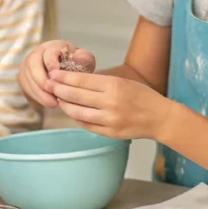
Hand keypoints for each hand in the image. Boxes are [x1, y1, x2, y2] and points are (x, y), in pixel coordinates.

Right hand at [17, 40, 96, 108]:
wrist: (69, 74)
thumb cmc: (77, 66)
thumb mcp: (85, 61)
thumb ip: (84, 58)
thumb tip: (77, 56)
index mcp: (53, 46)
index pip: (48, 52)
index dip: (51, 63)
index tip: (55, 77)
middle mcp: (37, 53)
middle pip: (32, 64)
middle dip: (41, 82)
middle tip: (53, 97)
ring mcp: (28, 65)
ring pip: (25, 76)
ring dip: (38, 92)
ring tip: (52, 104)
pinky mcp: (24, 77)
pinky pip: (24, 86)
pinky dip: (34, 96)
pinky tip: (45, 104)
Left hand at [46, 70, 172, 140]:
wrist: (159, 118)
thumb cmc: (142, 96)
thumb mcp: (124, 82)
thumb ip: (101, 83)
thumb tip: (74, 81)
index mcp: (114, 85)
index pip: (81, 80)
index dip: (63, 77)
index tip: (53, 75)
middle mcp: (110, 102)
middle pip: (75, 96)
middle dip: (58, 90)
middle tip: (48, 85)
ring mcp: (109, 120)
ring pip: (77, 112)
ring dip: (65, 106)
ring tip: (59, 100)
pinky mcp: (109, 133)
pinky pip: (86, 125)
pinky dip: (77, 118)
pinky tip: (74, 112)